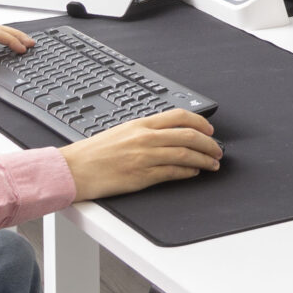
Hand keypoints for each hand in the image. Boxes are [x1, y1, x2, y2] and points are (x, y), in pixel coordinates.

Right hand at [61, 110, 221, 198]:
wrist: (74, 169)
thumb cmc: (94, 152)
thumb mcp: (121, 132)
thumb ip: (145, 131)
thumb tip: (168, 134)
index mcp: (140, 124)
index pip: (179, 116)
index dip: (200, 122)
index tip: (209, 129)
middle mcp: (145, 138)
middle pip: (188, 135)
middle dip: (209, 143)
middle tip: (218, 150)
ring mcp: (144, 157)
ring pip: (184, 154)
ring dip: (203, 159)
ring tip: (212, 164)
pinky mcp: (142, 176)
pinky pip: (172, 172)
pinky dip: (188, 172)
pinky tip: (194, 172)